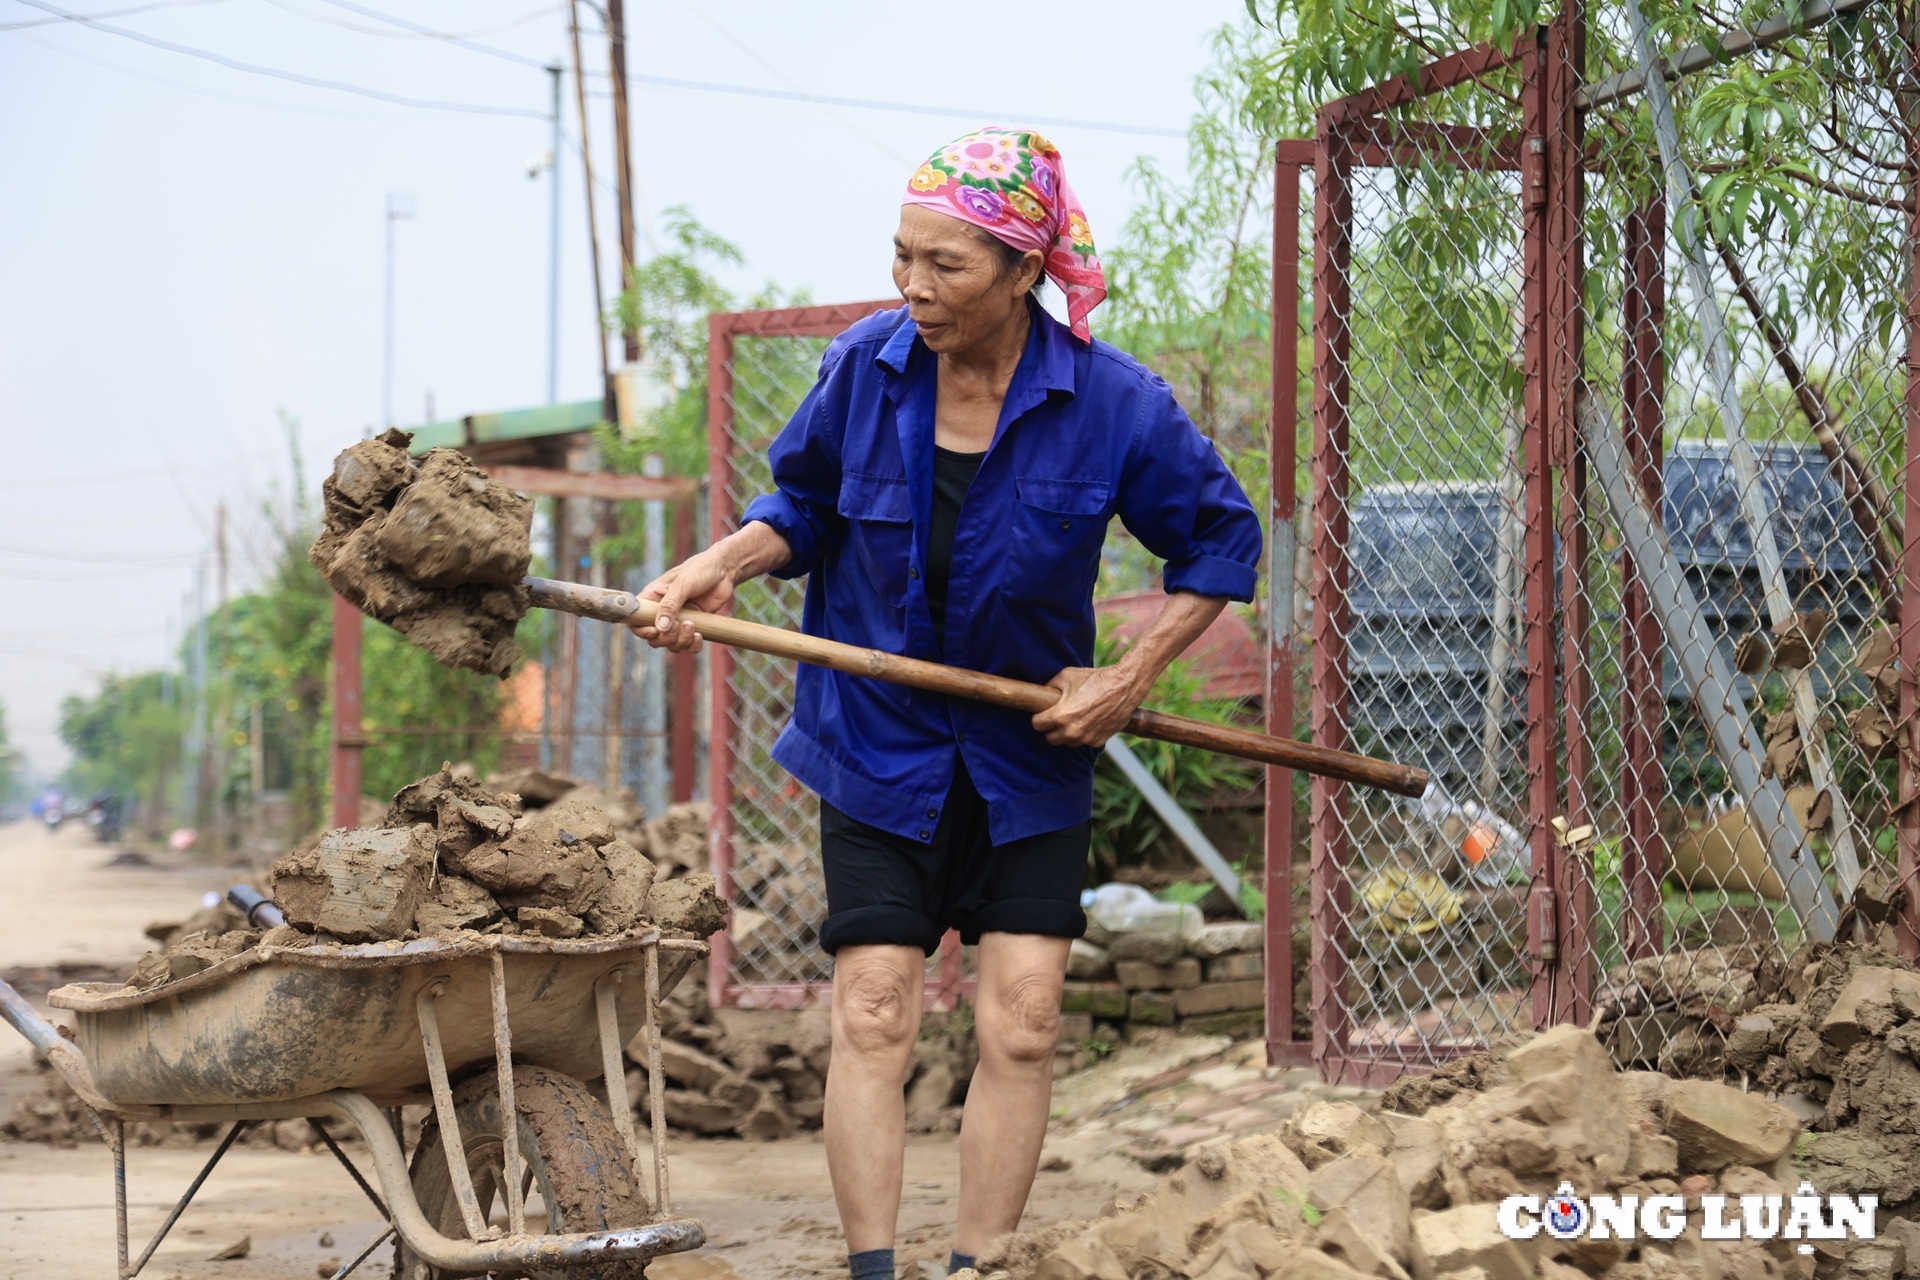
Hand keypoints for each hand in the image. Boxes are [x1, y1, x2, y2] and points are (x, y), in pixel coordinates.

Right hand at [630, 550, 736, 653]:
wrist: (724, 570)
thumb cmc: (700, 569)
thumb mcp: (683, 583)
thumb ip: (670, 604)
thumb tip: (660, 628)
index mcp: (653, 598)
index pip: (636, 620)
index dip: (641, 630)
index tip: (654, 631)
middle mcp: (663, 612)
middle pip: (654, 638)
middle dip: (666, 637)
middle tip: (680, 625)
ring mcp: (678, 620)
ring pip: (671, 644)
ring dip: (681, 641)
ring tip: (693, 625)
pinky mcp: (694, 626)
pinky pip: (688, 645)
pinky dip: (693, 646)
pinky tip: (700, 635)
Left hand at [1031, 665, 1146, 747]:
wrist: (1124, 686)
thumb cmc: (1095, 679)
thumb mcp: (1067, 676)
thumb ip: (1050, 686)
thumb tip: (1043, 693)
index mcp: (1061, 716)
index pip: (1037, 725)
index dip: (1039, 717)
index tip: (1043, 713)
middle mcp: (1072, 731)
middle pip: (1050, 738)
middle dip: (1051, 728)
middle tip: (1057, 717)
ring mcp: (1086, 738)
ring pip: (1068, 743)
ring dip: (1067, 734)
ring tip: (1074, 719)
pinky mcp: (1099, 741)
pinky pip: (1085, 742)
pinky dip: (1084, 735)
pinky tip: (1089, 721)